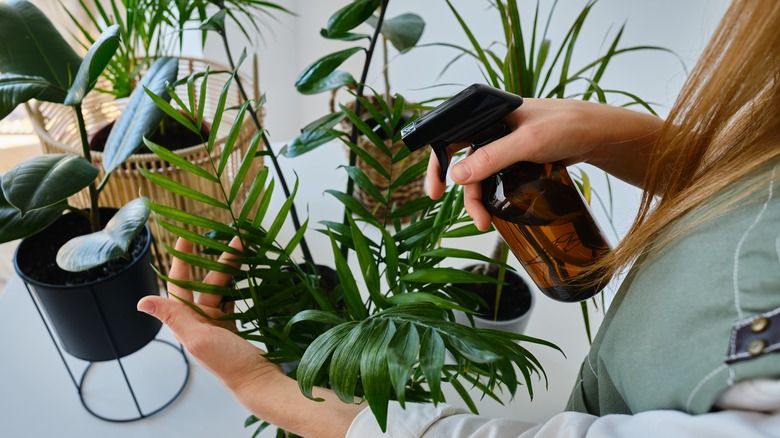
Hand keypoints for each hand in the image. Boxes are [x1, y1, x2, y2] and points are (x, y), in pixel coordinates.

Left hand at [137, 237, 282, 390]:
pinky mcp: (234, 327)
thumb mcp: (200, 338)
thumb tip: (141, 302)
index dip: (181, 261)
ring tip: (244, 252)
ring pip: (221, 290)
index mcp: (187, 323)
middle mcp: (200, 322)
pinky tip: (246, 277)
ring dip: (231, 272)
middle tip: (234, 241)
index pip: (179, 285)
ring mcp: (218, 325)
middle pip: (206, 284)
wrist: (258, 381)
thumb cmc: (230, 364)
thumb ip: (174, 317)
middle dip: (218, 262)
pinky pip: (233, 300)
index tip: (187, 238)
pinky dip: (238, 287)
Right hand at [427, 98, 662, 229]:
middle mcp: (492, 128)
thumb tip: (457, 176)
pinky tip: (498, 209)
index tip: (436, 192)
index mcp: (486, 115)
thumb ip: (491, 157)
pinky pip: (497, 177)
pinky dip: (494, 194)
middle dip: (466, 193)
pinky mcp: (518, 157)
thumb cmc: (566, 126)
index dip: (437, 164)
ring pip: (481, 175)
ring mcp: (505, 144)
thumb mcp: (526, 142)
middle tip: (475, 217)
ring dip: (481, 199)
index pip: (449, 137)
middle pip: (464, 163)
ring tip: (488, 222)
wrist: (599, 134)